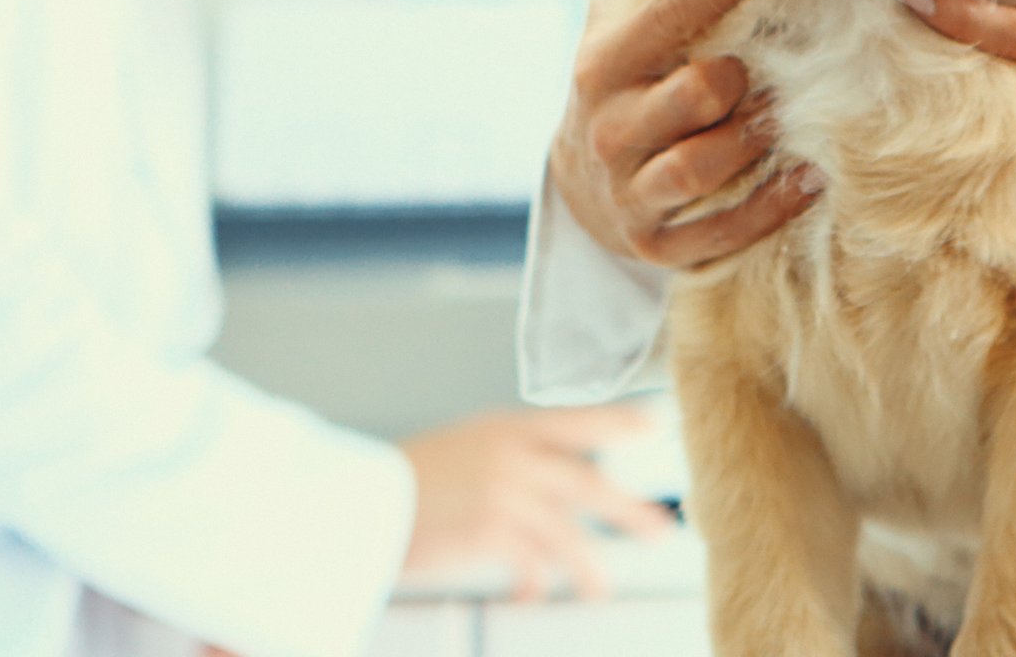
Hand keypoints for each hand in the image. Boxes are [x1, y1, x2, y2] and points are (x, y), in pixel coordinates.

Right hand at [401, 406, 676, 601]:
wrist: (356, 498)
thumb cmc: (399, 479)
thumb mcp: (460, 448)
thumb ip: (506, 459)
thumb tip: (544, 486)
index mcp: (504, 427)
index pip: (574, 421)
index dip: (616, 423)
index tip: (651, 426)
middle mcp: (511, 455)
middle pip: (587, 484)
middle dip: (628, 510)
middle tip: (660, 530)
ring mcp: (505, 493)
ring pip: (567, 533)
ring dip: (588, 566)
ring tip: (599, 588)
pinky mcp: (491, 531)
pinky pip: (531, 564)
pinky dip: (532, 584)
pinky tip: (530, 595)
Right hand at [549, 0, 820, 268]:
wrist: (585, 185)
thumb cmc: (627, 84)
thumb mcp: (620, 25)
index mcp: (601, 66)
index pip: (663, 18)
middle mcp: (610, 130)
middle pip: (692, 95)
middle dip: (738, 78)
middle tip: (761, 68)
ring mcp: (630, 191)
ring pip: (701, 166)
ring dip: (754, 139)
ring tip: (787, 117)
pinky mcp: (655, 244)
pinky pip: (721, 231)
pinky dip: (770, 207)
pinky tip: (810, 178)